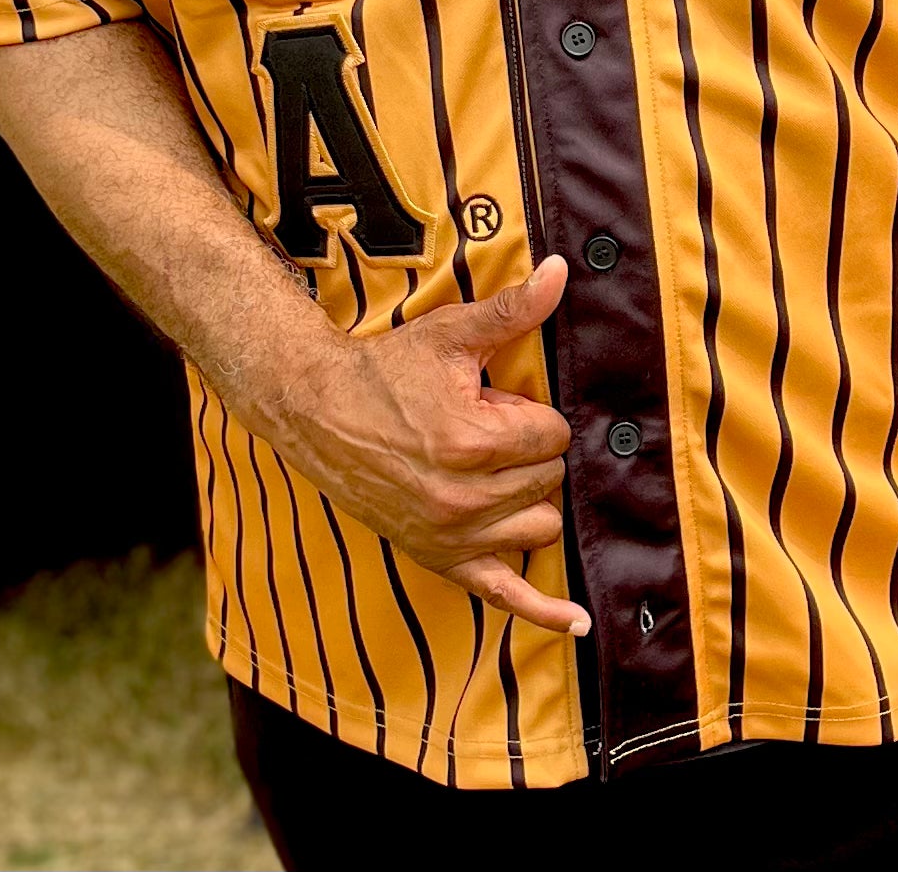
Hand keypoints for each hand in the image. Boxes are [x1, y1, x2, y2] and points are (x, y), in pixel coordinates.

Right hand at [251, 255, 588, 637]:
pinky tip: (577, 624)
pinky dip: (543, 612)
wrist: (320, 413)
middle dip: (528, 449)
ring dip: (527, 498)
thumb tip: (561, 271)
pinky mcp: (440, 560)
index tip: (496, 402)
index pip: (554, 433)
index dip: (532, 412)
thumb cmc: (388, 370)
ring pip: (540, 526)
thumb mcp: (451, 334)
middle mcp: (465, 499)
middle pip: (549, 478)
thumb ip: (513, 309)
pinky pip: (504, 596)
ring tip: (488, 470)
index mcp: (472, 441)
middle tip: (481, 429)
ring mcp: (453, 537)